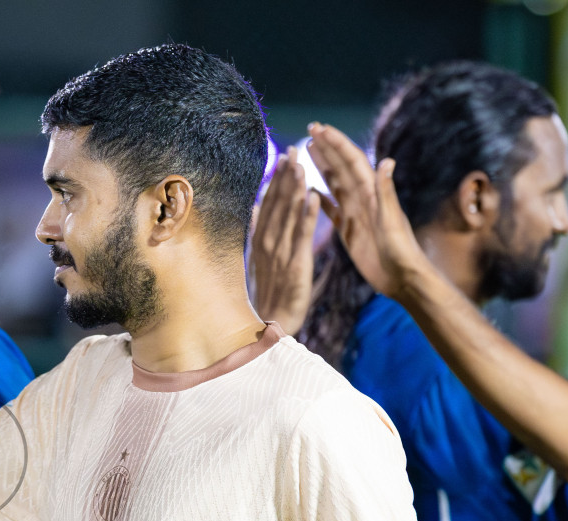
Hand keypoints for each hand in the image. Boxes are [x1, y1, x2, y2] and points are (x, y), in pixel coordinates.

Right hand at [251, 148, 320, 331]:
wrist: (271, 323)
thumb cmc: (268, 294)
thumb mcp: (258, 261)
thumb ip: (258, 232)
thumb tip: (254, 209)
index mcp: (261, 240)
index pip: (269, 203)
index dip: (276, 179)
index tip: (283, 157)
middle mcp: (269, 242)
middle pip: (277, 203)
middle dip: (285, 176)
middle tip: (293, 150)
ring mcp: (281, 253)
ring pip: (289, 214)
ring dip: (294, 188)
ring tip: (302, 164)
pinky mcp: (296, 264)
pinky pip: (302, 235)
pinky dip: (307, 215)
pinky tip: (313, 196)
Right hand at [307, 123, 432, 299]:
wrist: (403, 278)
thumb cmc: (401, 252)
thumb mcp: (392, 221)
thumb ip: (386, 192)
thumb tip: (386, 161)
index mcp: (372, 193)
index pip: (351, 162)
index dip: (336, 144)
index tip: (319, 129)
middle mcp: (363, 199)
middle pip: (341, 168)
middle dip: (327, 148)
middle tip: (310, 130)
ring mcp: (355, 214)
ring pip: (335, 185)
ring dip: (322, 167)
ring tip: (308, 151)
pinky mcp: (349, 231)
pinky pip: (332, 211)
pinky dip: (320, 199)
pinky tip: (309, 191)